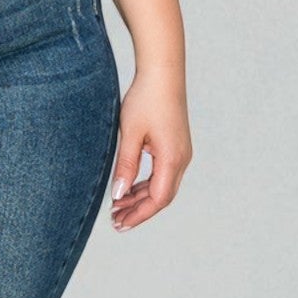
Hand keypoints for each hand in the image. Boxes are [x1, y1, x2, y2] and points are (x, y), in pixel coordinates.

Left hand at [110, 65, 190, 230]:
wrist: (163, 73)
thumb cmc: (145, 99)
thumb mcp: (130, 134)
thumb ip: (125, 166)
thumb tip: (119, 195)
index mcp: (172, 158)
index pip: (158, 199)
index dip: (139, 214)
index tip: (119, 223)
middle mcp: (181, 159)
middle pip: (162, 197)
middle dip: (139, 211)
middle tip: (116, 221)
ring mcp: (181, 153)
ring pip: (163, 186)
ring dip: (141, 198)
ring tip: (118, 207)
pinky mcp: (176, 146)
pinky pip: (163, 174)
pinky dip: (146, 185)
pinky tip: (129, 188)